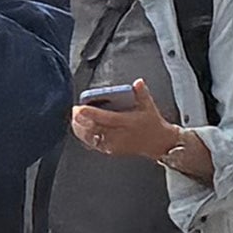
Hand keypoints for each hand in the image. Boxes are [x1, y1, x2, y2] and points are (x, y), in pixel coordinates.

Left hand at [68, 80, 187, 159]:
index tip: (79, 108)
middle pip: (95, 128)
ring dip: (80, 128)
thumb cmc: (152, 124)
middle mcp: (120, 135)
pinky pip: (94, 144)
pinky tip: (80, 129)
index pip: (106, 118)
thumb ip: (142, 93)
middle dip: (81, 120)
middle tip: (74, 110)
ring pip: (91, 137)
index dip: (91, 113)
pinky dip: (84, 136)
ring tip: (74, 119)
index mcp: (128, 122)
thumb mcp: (149, 106)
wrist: (158, 143)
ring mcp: (114, 144)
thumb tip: (138, 82)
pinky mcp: (111, 150)